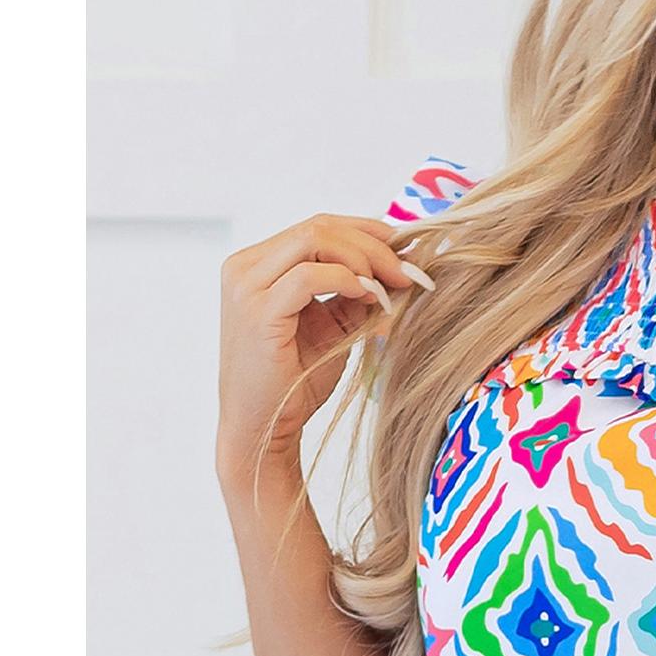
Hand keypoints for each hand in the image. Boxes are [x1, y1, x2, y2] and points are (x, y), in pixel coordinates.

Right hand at [215, 212, 433, 482]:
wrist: (263, 429)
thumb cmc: (296, 382)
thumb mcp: (335, 326)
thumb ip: (357, 292)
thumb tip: (402, 262)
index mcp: (258, 265)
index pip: (319, 227)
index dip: (368, 232)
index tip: (408, 252)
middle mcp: (245, 268)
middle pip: (319, 226)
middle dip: (374, 244)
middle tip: (410, 270)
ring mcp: (246, 287)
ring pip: (314, 240)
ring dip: (366, 259)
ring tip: (394, 286)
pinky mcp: (257, 312)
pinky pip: (309, 276)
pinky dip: (347, 280)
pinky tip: (370, 298)